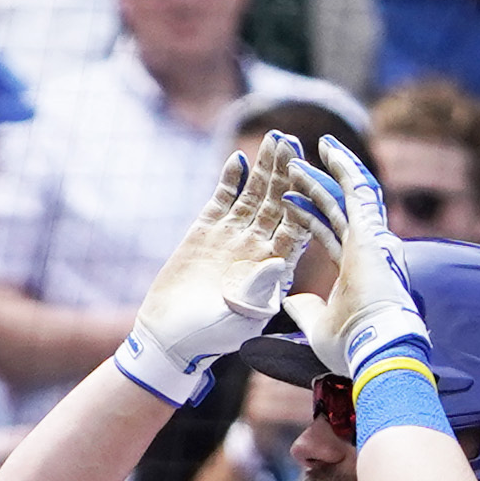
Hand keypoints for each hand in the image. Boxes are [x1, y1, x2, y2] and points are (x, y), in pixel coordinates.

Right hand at [125, 134, 329, 396]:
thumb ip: (259, 288)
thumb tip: (277, 260)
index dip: (304, 197)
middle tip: (291, 142)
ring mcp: (233, 237)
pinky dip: (230, 181)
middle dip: (286, 171)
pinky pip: (222, 200)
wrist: (169, 340)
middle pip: (279, 201)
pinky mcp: (204, 233)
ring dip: (264, 169)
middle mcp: (258, 247)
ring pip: (254, 195)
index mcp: (275, 266)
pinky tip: (238, 161)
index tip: (310, 173)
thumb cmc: (210, 337)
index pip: (297, 224)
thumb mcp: (241, 317)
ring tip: (273, 139)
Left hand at [286, 139, 428, 377]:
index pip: (330, 231)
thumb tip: (289, 300)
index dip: (310, 214)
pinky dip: (345, 168)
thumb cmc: (350, 344)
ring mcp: (372, 237)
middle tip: (295, 163)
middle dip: (317, 183)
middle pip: (339, 206)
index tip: (291, 198)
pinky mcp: (372, 230)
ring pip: (349, 192)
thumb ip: (305, 308)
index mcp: (355, 267)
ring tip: (309, 149)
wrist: (374, 347)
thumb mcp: (316, 324)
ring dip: (328, 170)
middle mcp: (367, 247)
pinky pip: (358, 189)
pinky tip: (329, 150)